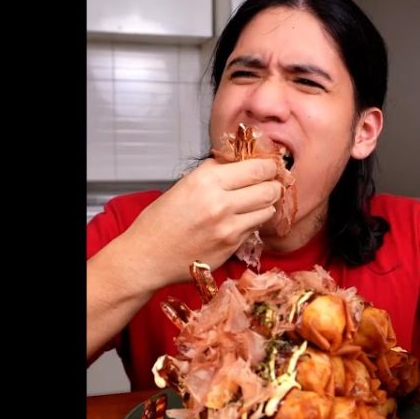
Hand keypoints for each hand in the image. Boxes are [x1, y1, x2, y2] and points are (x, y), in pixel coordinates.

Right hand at [119, 157, 282, 288]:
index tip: (267, 167)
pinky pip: (255, 229)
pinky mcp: (232, 247)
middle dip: (272, 185)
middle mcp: (220, 202)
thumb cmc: (160, 221)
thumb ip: (215, 172)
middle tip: (267, 185)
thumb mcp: (185, 185)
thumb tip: (241, 162)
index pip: (256, 166)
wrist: (147, 256)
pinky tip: (236, 223)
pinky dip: (251, 224)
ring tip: (251, 205)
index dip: (267, 166)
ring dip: (264, 206)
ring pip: (268, 209)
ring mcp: (229, 227)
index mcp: (206, 180)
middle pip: (270, 188)